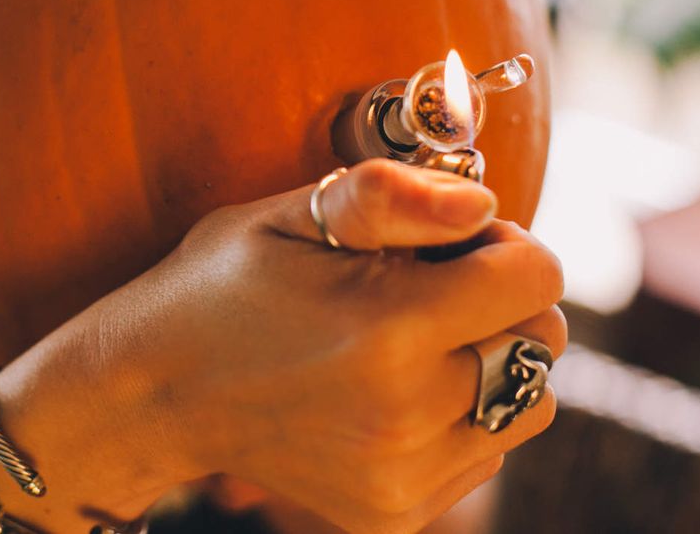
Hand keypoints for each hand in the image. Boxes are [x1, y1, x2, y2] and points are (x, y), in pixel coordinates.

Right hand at [114, 159, 564, 532]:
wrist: (155, 393)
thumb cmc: (225, 287)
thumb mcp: (294, 215)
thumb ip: (393, 196)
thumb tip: (481, 203)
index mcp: (389, 331)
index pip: (537, 279)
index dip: (505, 243)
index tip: (452, 245)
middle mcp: (407, 417)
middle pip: (544, 344)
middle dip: (506, 300)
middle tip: (434, 287)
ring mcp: (402, 478)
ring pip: (527, 404)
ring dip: (494, 361)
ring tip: (418, 342)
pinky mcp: (394, 513)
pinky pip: (486, 452)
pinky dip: (464, 414)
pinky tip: (397, 392)